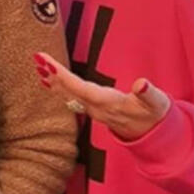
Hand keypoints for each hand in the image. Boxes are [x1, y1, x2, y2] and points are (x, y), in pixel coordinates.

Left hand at [33, 52, 169, 141]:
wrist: (152, 134)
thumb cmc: (154, 114)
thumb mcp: (157, 103)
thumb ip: (149, 93)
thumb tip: (142, 84)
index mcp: (109, 103)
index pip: (82, 89)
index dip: (64, 77)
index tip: (49, 64)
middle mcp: (97, 108)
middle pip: (70, 92)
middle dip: (53, 76)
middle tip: (37, 59)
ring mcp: (94, 110)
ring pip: (69, 95)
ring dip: (54, 81)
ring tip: (39, 66)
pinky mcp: (94, 109)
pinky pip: (72, 97)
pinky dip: (60, 87)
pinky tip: (50, 80)